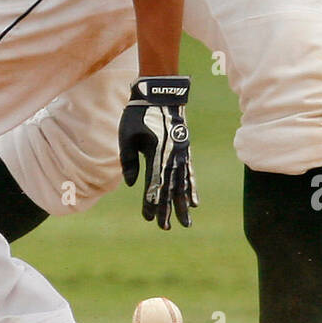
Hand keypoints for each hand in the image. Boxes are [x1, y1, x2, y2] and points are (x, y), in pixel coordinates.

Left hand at [118, 77, 198, 228]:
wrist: (161, 94)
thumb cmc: (139, 114)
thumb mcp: (127, 135)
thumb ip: (128, 160)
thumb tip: (132, 184)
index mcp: (156, 153)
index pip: (154, 184)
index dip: (151, 202)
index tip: (148, 217)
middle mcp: (172, 156)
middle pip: (170, 188)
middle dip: (167, 209)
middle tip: (165, 228)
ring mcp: (181, 154)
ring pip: (183, 184)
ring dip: (183, 204)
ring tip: (186, 223)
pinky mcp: (185, 151)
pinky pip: (189, 174)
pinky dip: (191, 189)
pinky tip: (194, 202)